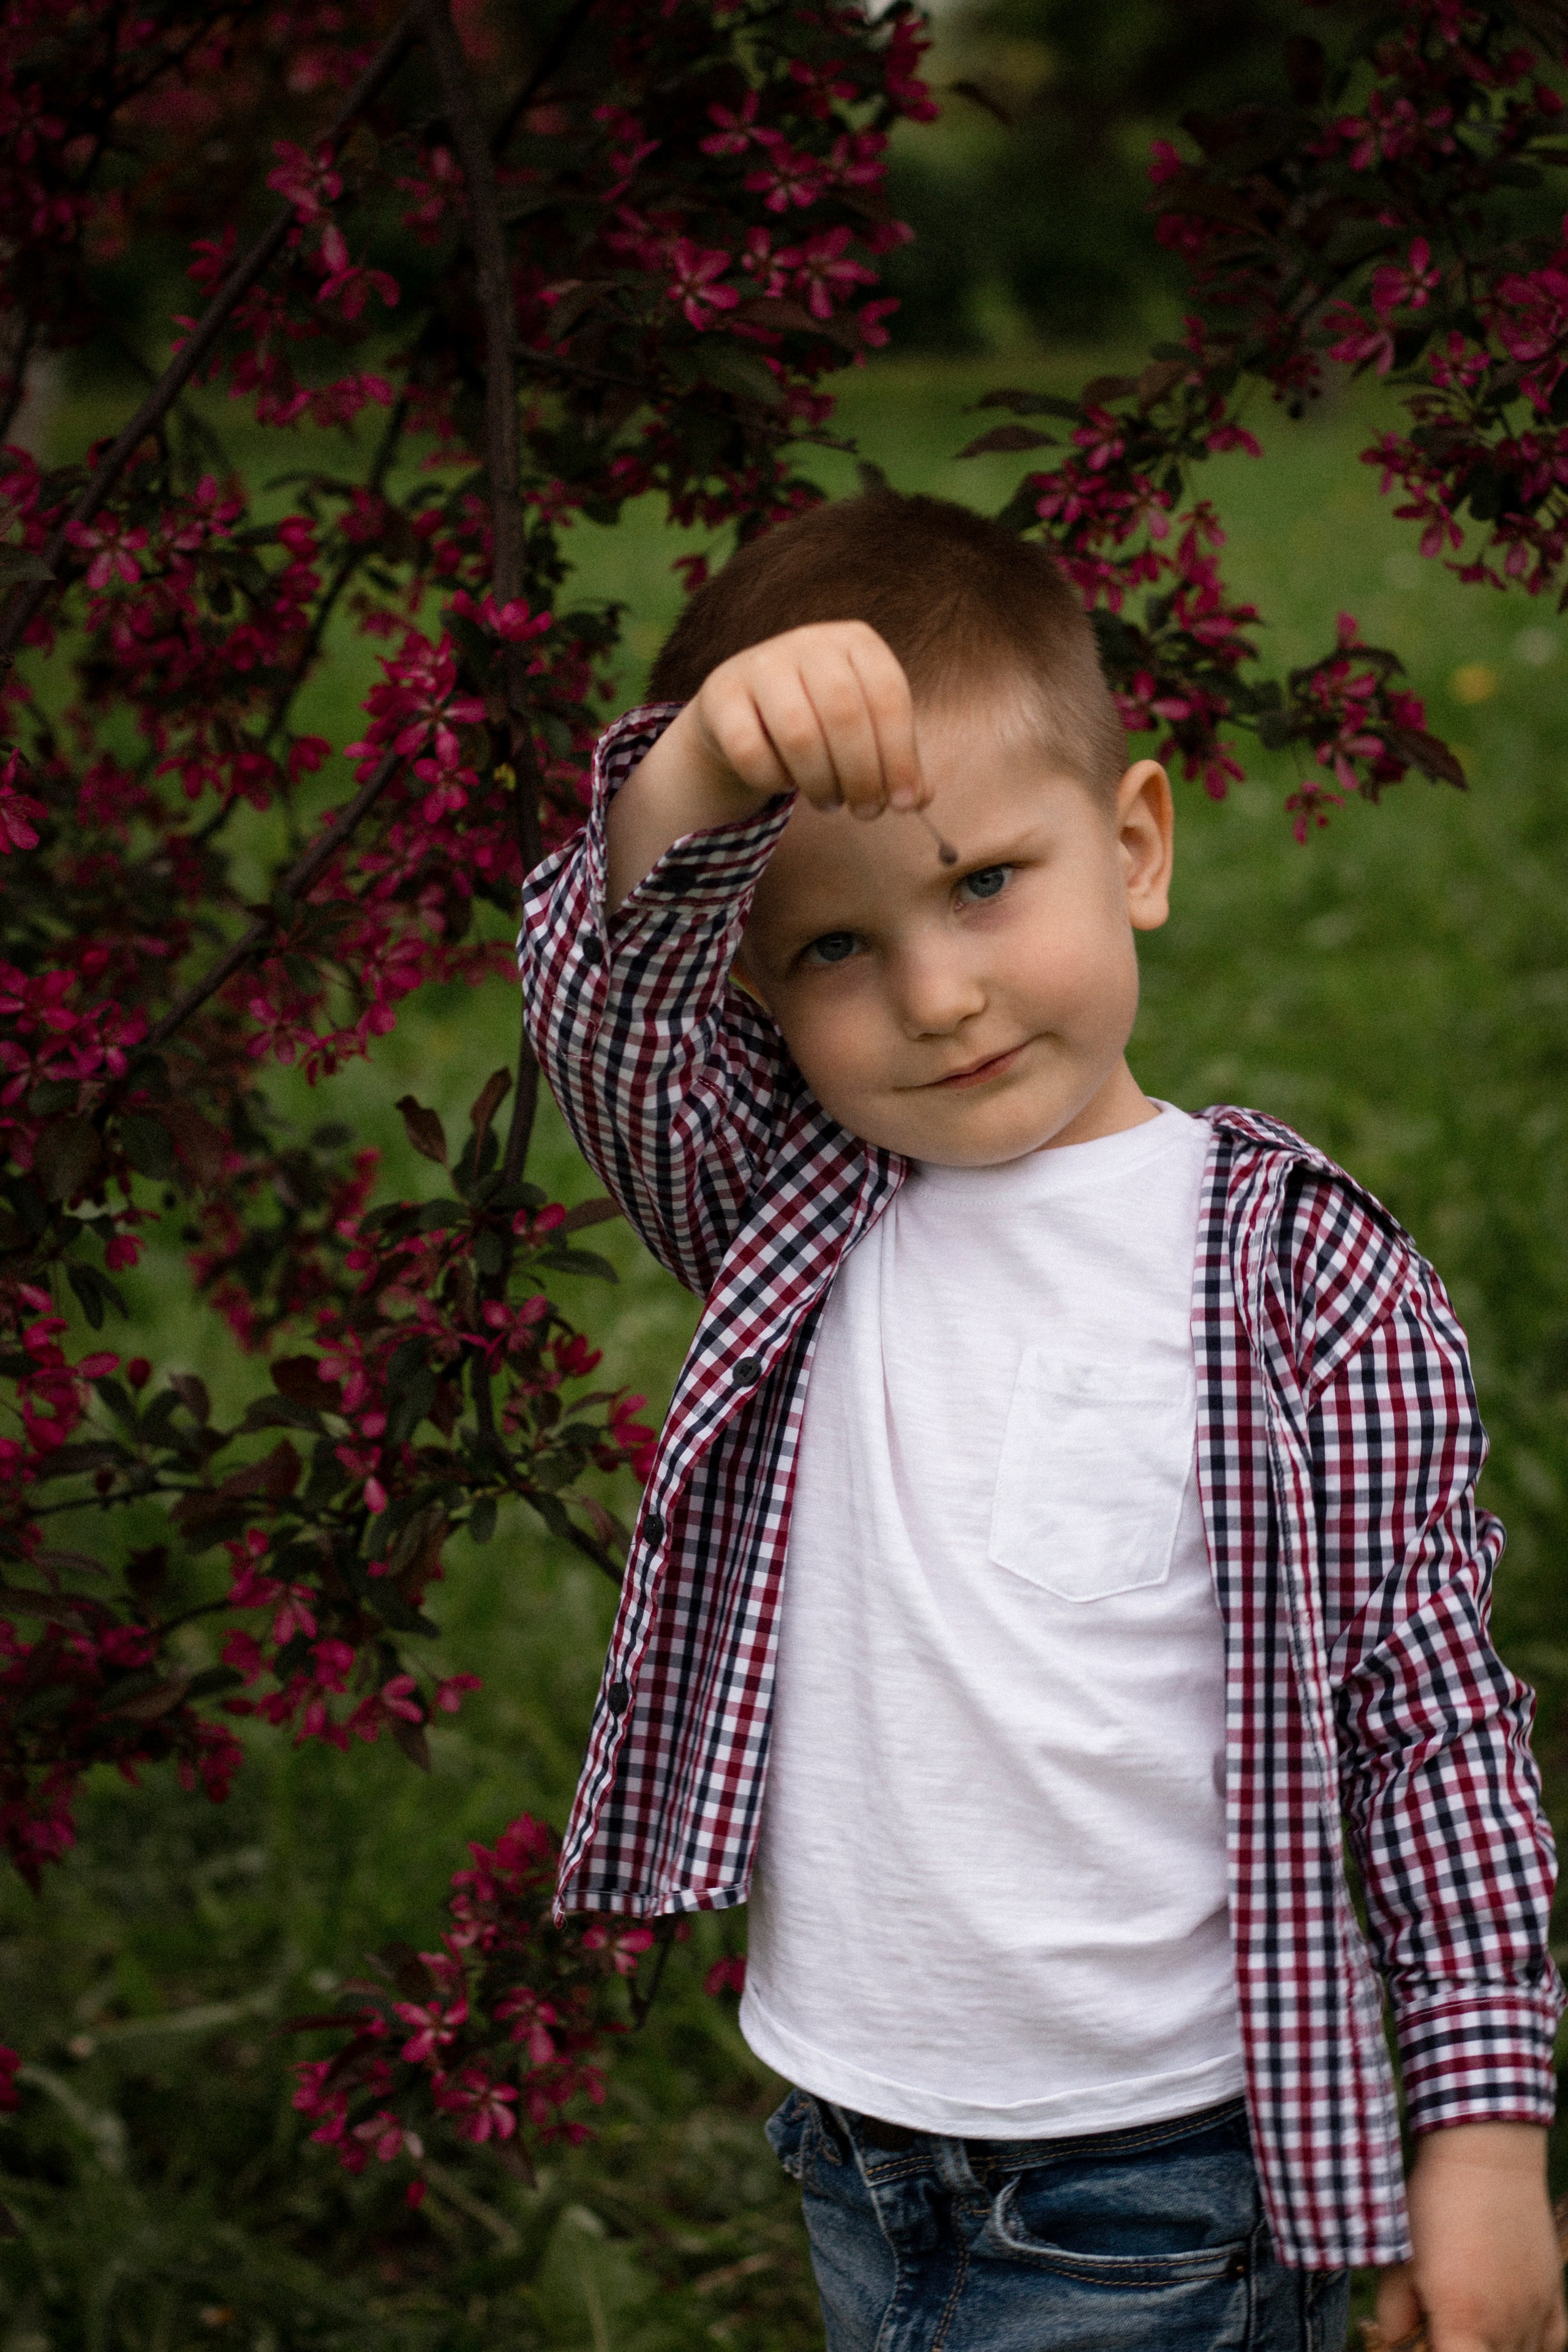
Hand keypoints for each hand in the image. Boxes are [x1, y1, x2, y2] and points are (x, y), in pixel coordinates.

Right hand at [606, 622, 924, 908]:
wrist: (744, 712)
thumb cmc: (821, 722)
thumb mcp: (865, 733)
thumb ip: (896, 762)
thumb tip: (919, 798)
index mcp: (856, 641)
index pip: (888, 696)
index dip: (900, 756)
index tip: (903, 805)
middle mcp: (809, 641)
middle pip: (844, 715)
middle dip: (862, 776)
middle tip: (865, 813)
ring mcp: (760, 663)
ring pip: (799, 734)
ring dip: (820, 783)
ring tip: (829, 802)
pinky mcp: (721, 694)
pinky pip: (750, 751)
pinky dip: (773, 779)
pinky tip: (783, 783)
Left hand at [1372, 2125, 1564, 2351]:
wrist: (1486, 2159)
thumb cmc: (1434, 2204)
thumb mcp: (1399, 2258)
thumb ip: (1396, 2314)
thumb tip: (1395, 2340)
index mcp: (1462, 2322)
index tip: (1425, 2337)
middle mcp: (1504, 2329)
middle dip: (1457, 2346)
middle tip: (1439, 2323)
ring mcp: (1535, 2317)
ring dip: (1489, 2346)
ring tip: (1469, 2319)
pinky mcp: (1554, 2302)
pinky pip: (1547, 2346)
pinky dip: (1527, 2344)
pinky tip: (1504, 2323)